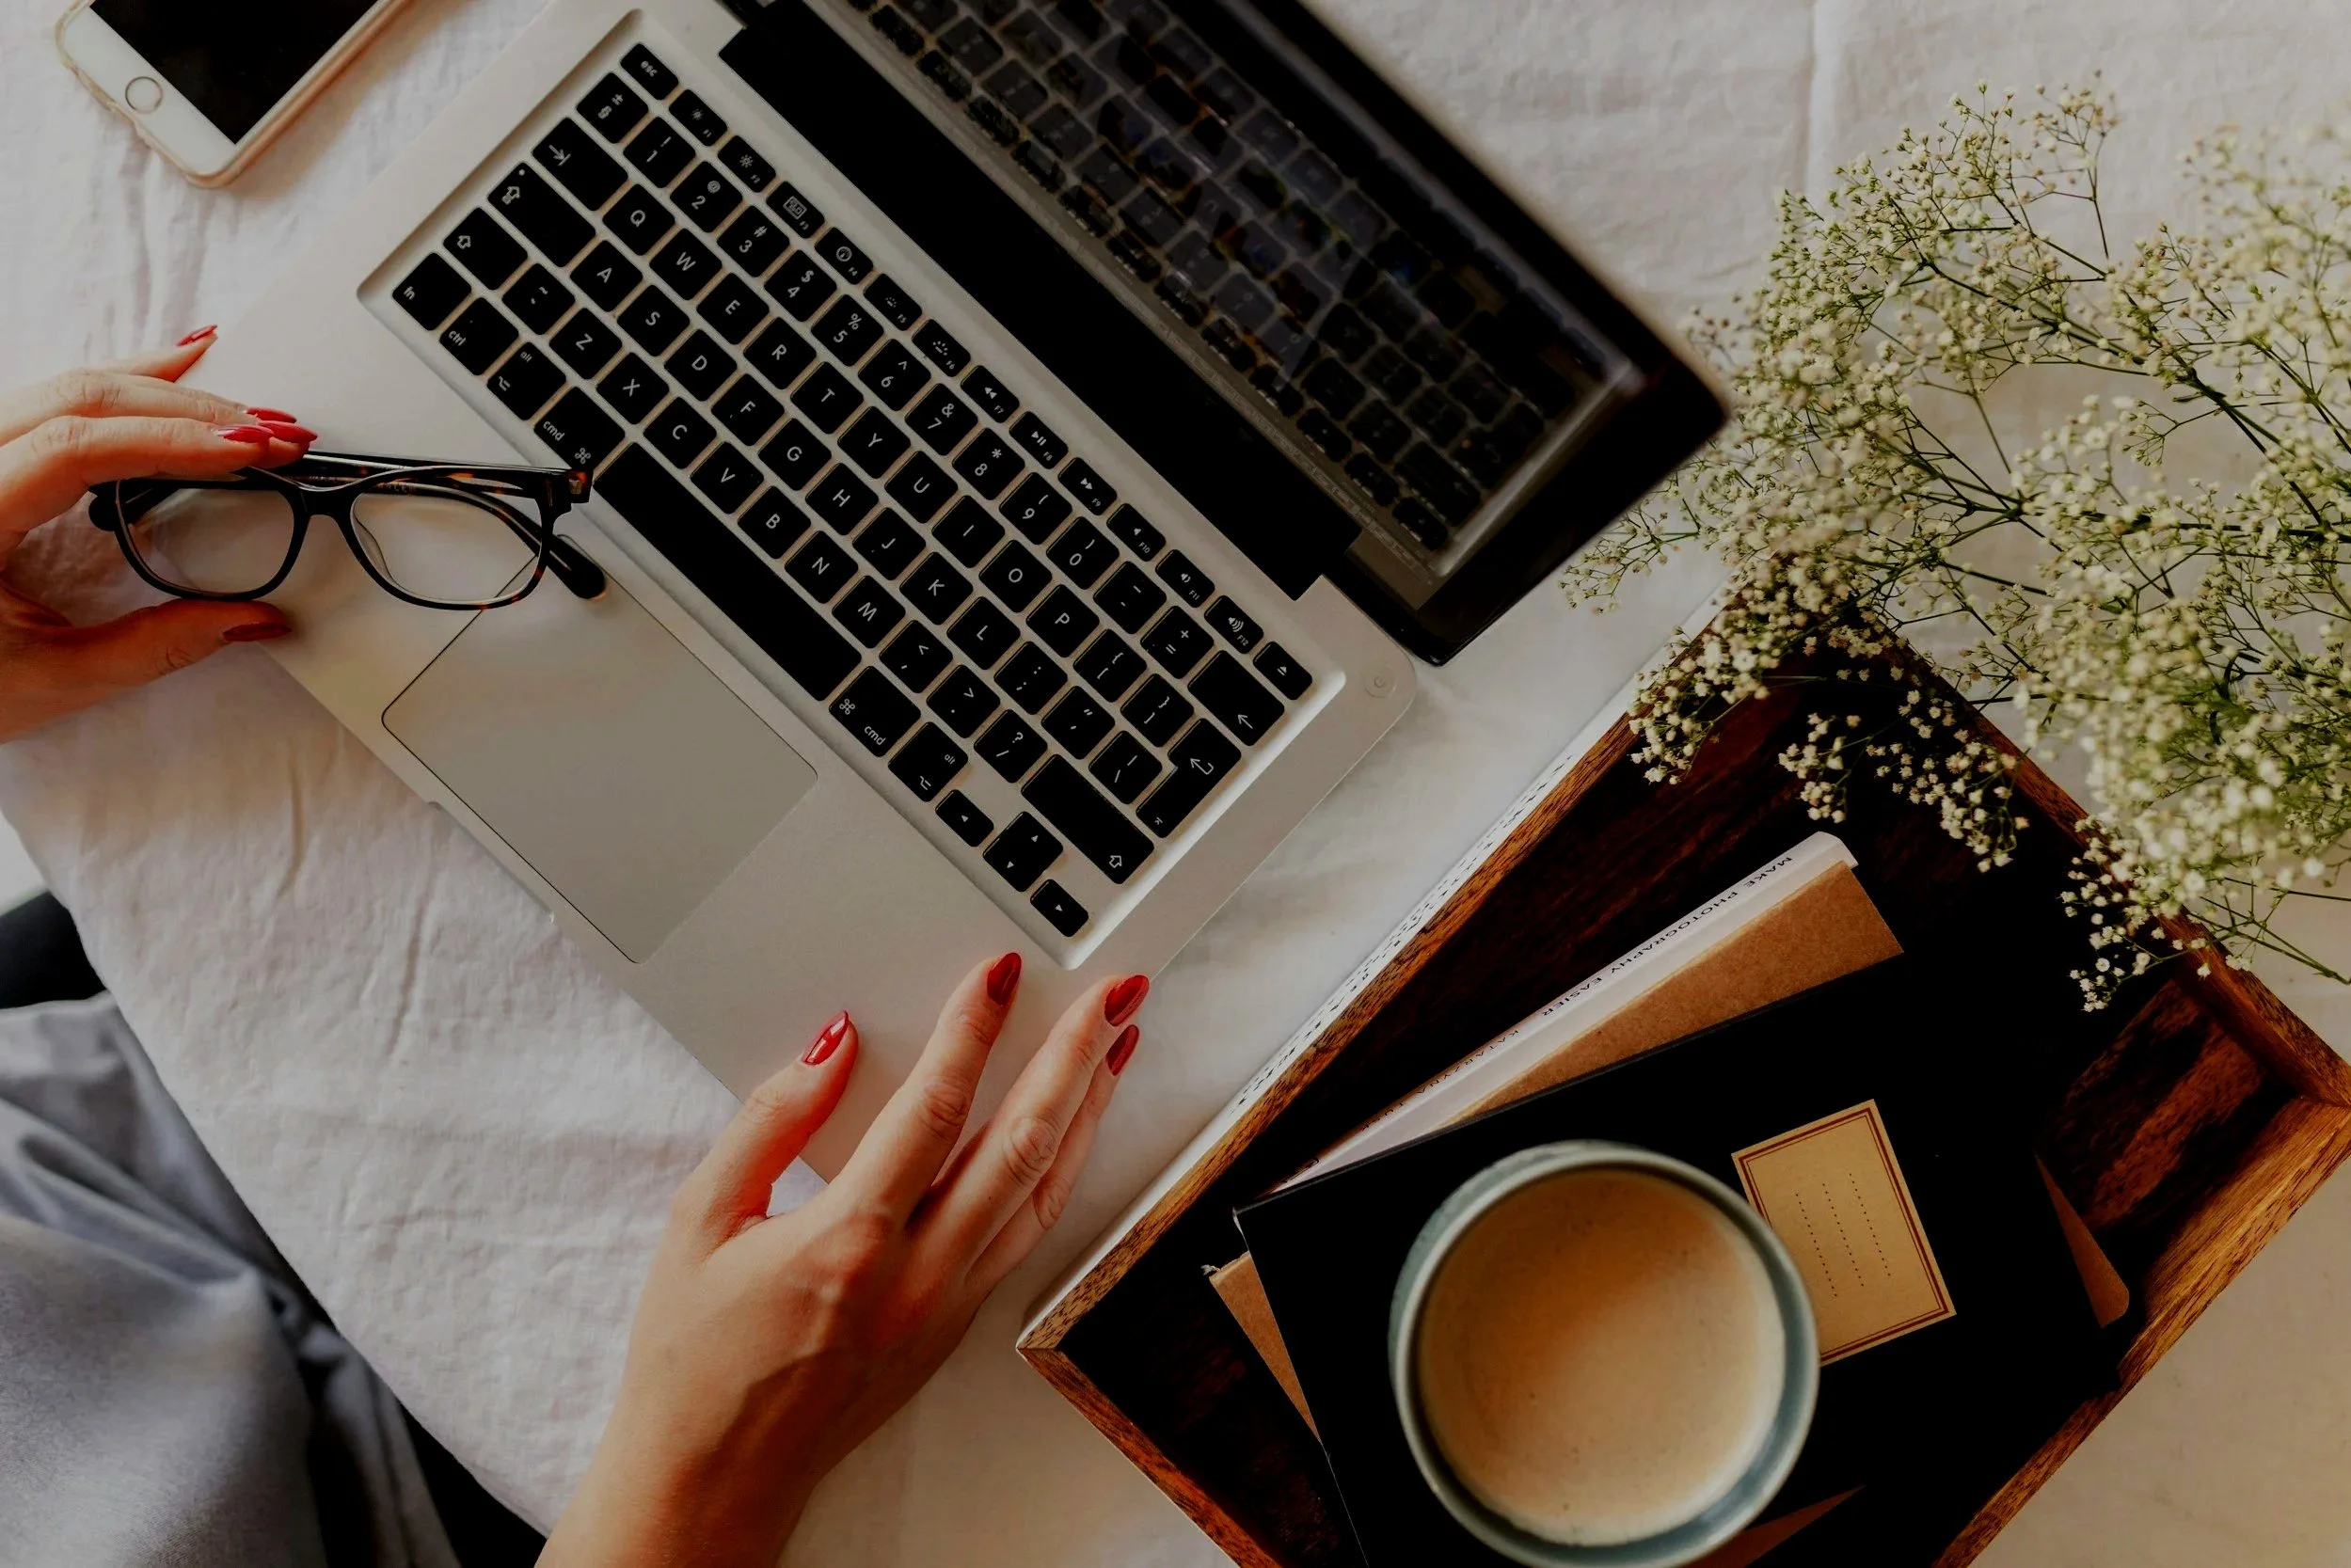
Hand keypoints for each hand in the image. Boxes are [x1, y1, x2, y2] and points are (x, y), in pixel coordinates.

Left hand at [0, 329, 313, 742]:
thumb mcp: (53, 681)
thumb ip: (158, 647)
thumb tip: (252, 620)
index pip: (76, 448)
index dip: (172, 441)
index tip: (252, 450)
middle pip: (81, 401)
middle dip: (191, 410)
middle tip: (275, 434)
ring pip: (68, 388)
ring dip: (166, 392)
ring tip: (246, 405)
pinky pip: (52, 401)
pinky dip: (121, 387)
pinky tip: (172, 373)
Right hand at [541, 955, 1147, 1567]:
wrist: (712, 1479)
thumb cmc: (693, 1358)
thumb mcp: (700, 1220)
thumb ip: (770, 1120)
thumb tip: (833, 1044)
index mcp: (845, 1245)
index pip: (933, 1111)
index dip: (974, 1030)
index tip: (1002, 972)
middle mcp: (914, 1278)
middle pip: (1021, 1145)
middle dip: (1074, 1057)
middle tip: (1112, 995)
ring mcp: (947, 1308)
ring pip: (1043, 1192)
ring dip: (1088, 1109)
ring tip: (1115, 1044)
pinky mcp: (956, 1327)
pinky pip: (1029, 1232)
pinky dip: (1062, 1167)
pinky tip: (1073, 1127)